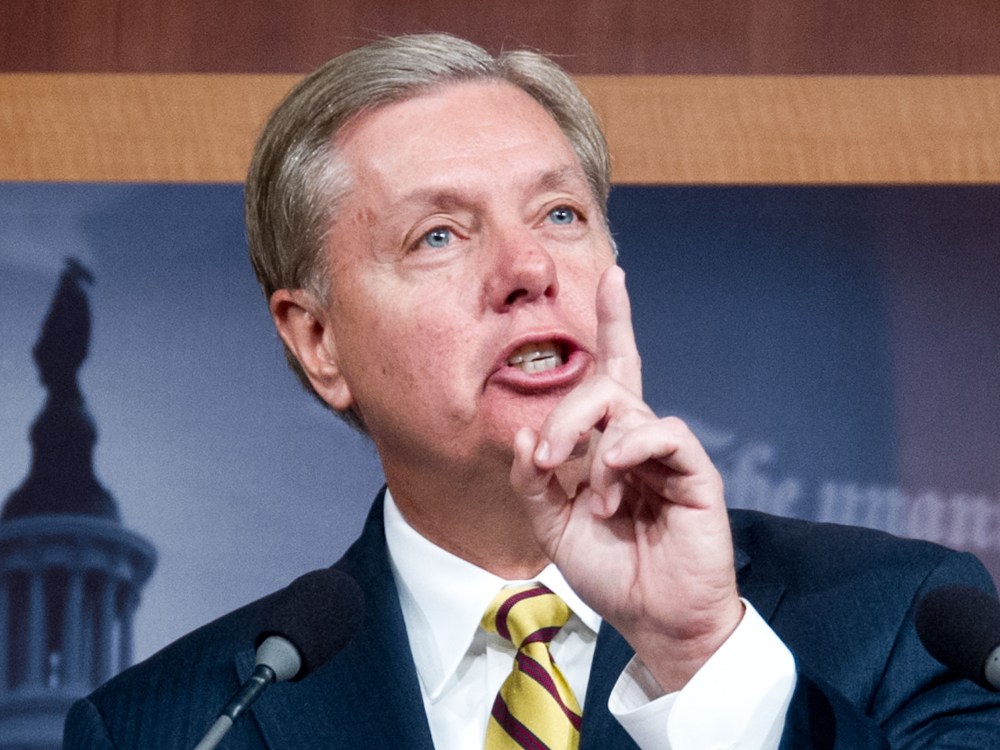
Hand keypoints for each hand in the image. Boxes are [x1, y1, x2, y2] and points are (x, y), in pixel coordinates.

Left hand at [511, 265, 743, 690]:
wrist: (653, 620)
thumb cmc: (610, 571)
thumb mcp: (552, 526)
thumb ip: (534, 481)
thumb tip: (526, 435)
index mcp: (608, 445)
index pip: (612, 372)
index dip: (615, 323)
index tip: (615, 276)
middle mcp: (638, 440)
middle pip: (606, 383)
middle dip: (565, 413)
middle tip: (546, 458)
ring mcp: (667, 454)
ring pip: (627, 409)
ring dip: (592, 451)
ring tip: (593, 503)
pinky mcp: (695, 472)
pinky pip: (664, 433)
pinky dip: (629, 450)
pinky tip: (613, 483)